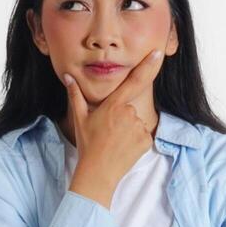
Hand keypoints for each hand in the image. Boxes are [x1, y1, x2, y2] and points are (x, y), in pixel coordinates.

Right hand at [62, 48, 163, 208]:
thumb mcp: (79, 118)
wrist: (97, 173)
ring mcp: (138, 127)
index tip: (157, 53)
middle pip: (129, 108)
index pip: (134, 81)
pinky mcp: (146, 140)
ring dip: (128, 130)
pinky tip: (124, 148)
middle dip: (121, 117)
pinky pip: (143, 135)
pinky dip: (135, 141)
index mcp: (113, 105)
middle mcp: (128, 113)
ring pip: (136, 122)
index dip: (147, 66)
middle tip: (108, 132)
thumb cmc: (87, 145)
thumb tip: (67, 77)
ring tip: (115, 142)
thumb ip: (75, 95)